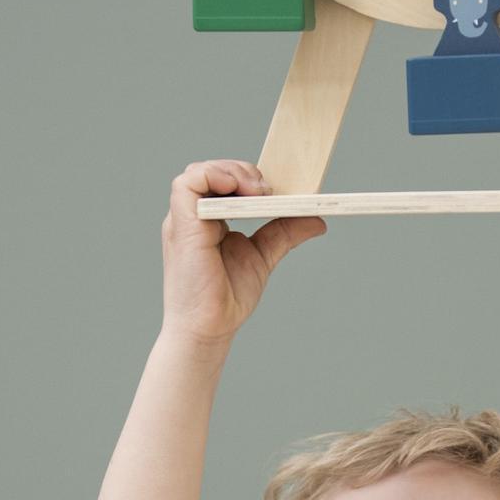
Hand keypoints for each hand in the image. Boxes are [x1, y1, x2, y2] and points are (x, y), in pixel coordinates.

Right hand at [162, 160, 325, 346]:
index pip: (220, 180)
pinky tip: (237, 190)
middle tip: (267, 191)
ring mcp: (184, 220)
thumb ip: (284, 233)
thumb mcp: (263, 255)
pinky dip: (213, 177)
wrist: (210, 328)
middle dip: (242, 171)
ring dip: (230, 172)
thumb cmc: (226, 297)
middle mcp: (192, 216)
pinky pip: (187, 185)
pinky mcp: (182, 226)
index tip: (272, 191)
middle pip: (210, 171)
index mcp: (207, 220)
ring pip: (198, 172)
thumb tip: (318, 219)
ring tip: (256, 191)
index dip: (245, 176)